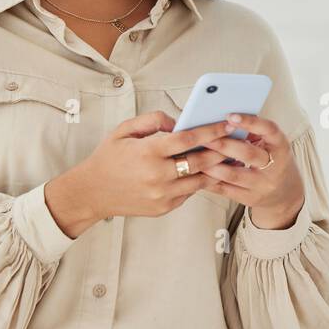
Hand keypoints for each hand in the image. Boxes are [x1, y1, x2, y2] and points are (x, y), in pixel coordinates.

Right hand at [44, 110, 231, 236]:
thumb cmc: (108, 158)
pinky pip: (189, 192)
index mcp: (148, 152)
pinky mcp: (164, 208)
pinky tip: (207, 171)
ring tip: (227, 156)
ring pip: (200, 180)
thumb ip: (153, 120)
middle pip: (200, 161)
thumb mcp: (124, 130)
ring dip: (215, 168)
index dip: (211, 131)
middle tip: (235, 140)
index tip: (227, 124)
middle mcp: (158, 176)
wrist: (92, 192)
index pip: (188, 139)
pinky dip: (198, 181)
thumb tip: (179, 122)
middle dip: (221, 149)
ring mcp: (162, 195)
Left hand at [198, 113, 304, 228]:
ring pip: (233, 174)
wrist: (286, 192)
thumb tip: (223, 120)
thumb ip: (252, 132)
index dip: (250, 122)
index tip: (230, 116)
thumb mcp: (271, 144)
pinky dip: (210, 180)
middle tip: (203, 136)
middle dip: (223, 144)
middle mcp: (275, 166)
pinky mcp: (250, 198)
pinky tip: (198, 172)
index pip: (269, 130)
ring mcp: (262, 185)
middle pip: (248, 154)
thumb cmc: (273, 160)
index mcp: (281, 146)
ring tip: (195, 155)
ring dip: (211, 164)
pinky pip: (226, 190)